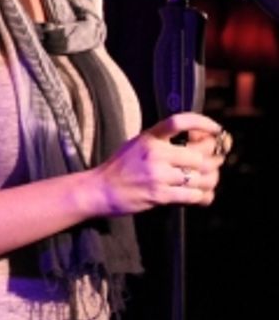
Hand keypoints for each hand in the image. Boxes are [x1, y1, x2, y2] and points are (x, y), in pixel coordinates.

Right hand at [92, 111, 225, 215]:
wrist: (101, 189)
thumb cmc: (122, 168)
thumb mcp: (138, 145)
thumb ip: (164, 143)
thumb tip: (201, 143)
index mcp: (149, 137)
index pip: (179, 122)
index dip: (202, 123)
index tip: (216, 130)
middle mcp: (154, 153)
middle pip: (199, 156)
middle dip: (212, 163)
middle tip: (214, 166)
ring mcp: (157, 174)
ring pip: (201, 178)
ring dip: (208, 182)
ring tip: (205, 183)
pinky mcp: (159, 195)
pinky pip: (194, 195)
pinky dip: (201, 197)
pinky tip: (196, 196)